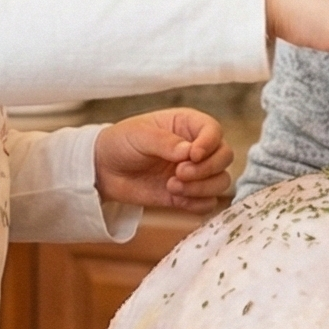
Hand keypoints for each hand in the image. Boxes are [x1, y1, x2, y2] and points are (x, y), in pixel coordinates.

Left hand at [94, 109, 233, 213]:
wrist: (104, 170)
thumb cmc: (120, 143)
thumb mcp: (139, 135)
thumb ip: (165, 142)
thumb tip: (189, 152)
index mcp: (187, 125)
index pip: (213, 130)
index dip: (209, 143)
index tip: (192, 155)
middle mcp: (196, 148)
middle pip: (224, 157)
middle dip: (206, 169)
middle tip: (179, 173)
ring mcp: (194, 172)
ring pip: (221, 181)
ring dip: (202, 188)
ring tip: (173, 186)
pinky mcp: (188, 195)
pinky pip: (208, 203)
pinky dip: (197, 203)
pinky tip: (176, 198)